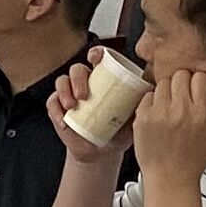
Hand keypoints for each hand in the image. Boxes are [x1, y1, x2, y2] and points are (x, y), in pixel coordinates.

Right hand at [46, 51, 131, 168]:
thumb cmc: (119, 131)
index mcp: (104, 79)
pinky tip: (63, 121)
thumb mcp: (134, 116)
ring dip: (65, 91)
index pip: (98, 59)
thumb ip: (142, 103)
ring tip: (72, 106)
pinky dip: (56, 110)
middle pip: (77, 69)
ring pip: (61, 82)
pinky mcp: (58, 109)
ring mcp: (70, 95)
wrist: (103, 153)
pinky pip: (52, 103)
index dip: (95, 53)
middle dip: (78, 78)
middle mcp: (85, 83)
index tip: (95, 58)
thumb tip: (153, 92)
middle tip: (84, 95)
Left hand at [131, 57, 205, 185]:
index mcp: (202, 114)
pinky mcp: (142, 117)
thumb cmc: (198, 158)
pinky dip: (152, 102)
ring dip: (168, 92)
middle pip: (181, 75)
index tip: (200, 96)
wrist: (170, 177)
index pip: (201, 78)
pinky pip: (147, 95)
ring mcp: (159, 113)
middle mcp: (180, 111)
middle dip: (184, 85)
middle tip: (185, 100)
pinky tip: (159, 116)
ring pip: (163, 82)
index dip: (201, 85)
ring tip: (172, 109)